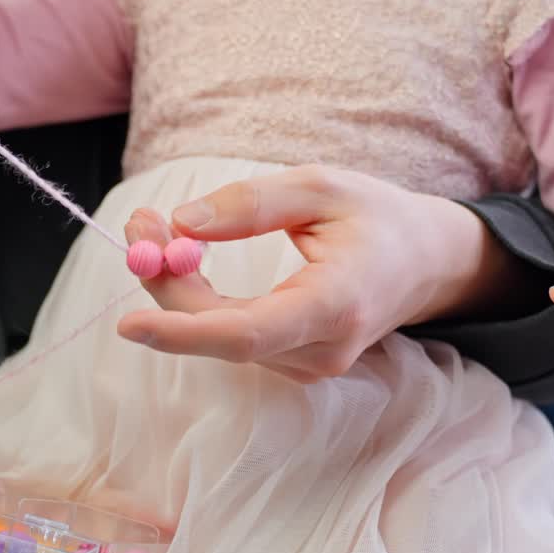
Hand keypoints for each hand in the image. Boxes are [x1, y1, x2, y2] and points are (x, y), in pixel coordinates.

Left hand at [116, 165, 515, 382]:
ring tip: (158, 228)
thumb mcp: (321, 187)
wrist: (425, 262)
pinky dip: (197, 302)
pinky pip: (230, 337)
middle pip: (219, 333)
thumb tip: (182, 224)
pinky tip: (186, 259)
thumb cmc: (376, 218)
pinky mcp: (293, 364)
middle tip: (139, 224)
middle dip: (165, 283)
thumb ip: (251, 205)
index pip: (247, 335)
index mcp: (336, 305)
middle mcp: (321, 349)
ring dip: (176, 288)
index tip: (128, 323)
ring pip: (218, 336)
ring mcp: (308, 365)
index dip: (183, 332)